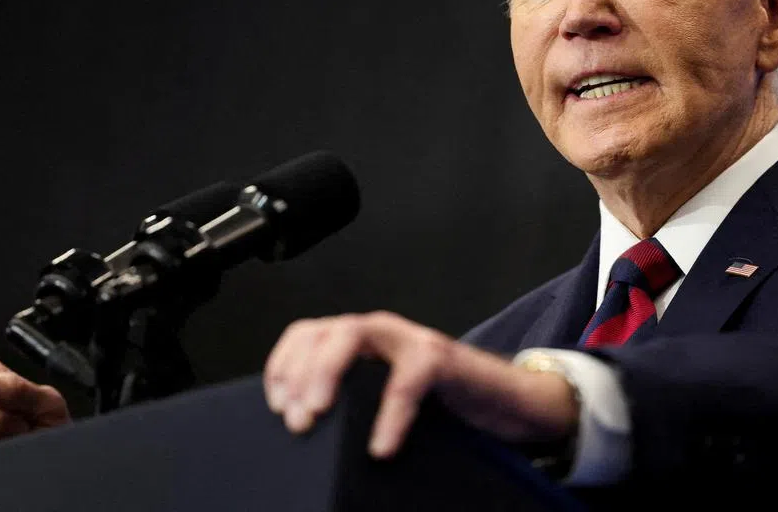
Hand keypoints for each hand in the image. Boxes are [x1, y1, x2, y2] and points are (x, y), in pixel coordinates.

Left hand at [263, 311, 577, 457]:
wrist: (503, 402)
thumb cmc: (439, 405)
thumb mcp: (382, 400)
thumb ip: (350, 403)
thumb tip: (301, 433)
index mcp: (359, 343)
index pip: (305, 335)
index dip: (282, 365)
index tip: (274, 406)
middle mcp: (380, 332)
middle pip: (322, 330)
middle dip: (298, 372)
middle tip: (294, 419)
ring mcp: (409, 340)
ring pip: (354, 333)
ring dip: (326, 372)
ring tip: (316, 415)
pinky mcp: (440, 358)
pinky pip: (408, 378)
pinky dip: (390, 413)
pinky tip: (381, 446)